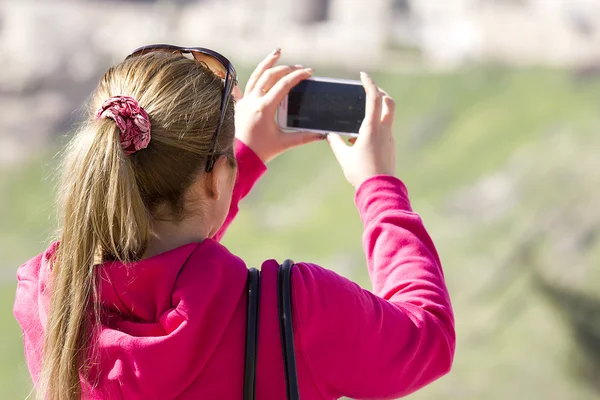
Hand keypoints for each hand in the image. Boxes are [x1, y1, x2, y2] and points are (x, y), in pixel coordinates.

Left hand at [234, 49, 325, 162]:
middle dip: (286, 68)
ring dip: (267, 63)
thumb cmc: (261, 152)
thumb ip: (304, 137)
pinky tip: (251, 72)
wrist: (240, 159)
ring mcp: (244, 101)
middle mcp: (252, 100)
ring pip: (255, 76)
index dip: (298, 76)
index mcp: (264, 108)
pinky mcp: (239, 105)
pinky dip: (249, 79)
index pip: (284, 85)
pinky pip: (242, 87)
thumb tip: (322, 134)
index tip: (309, 72)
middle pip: (270, 75)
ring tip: (277, 52)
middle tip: (299, 68)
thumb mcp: (284, 143)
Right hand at [327, 72, 395, 188]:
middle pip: (389, 103)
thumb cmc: (360, 173)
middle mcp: (384, 130)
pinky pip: (384, 129)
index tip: (363, 75)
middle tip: (368, 90)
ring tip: (361, 114)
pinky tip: (361, 136)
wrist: (379, 190)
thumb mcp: (344, 156)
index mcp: (372, 128)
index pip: (374, 99)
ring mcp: (390, 139)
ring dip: (377, 109)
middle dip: (379, 93)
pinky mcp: (390, 147)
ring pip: (387, 116)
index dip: (369, 84)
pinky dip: (376, 125)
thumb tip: (329, 134)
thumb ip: (336, 142)